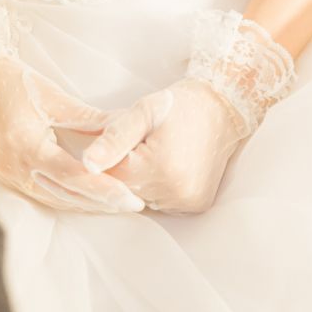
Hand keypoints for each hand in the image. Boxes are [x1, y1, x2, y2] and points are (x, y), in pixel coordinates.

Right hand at [0, 56, 145, 214]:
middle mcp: (14, 166)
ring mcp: (9, 175)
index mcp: (25, 144)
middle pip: (64, 193)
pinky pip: (44, 194)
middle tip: (134, 203)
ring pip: (55, 199)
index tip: (129, 195)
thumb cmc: (16, 84)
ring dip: (87, 204)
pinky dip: (70, 198)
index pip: (70, 174)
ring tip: (119, 204)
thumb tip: (122, 132)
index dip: (101, 187)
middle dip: (101, 202)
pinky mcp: (10, 177)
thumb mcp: (55, 97)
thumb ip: (88, 119)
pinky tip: (92, 198)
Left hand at [78, 80, 248, 215]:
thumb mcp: (144, 111)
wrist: (224, 108)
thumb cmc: (179, 105)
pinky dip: (157, 187)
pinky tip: (166, 166)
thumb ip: (114, 138)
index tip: (111, 143)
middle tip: (139, 144)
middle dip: (122, 170)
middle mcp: (173, 193)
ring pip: (142, 199)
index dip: (104, 160)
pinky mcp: (196, 205)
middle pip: (124, 191)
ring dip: (139, 181)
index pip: (107, 178)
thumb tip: (87, 165)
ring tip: (154, 152)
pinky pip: (163, 202)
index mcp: (156, 169)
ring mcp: (186, 202)